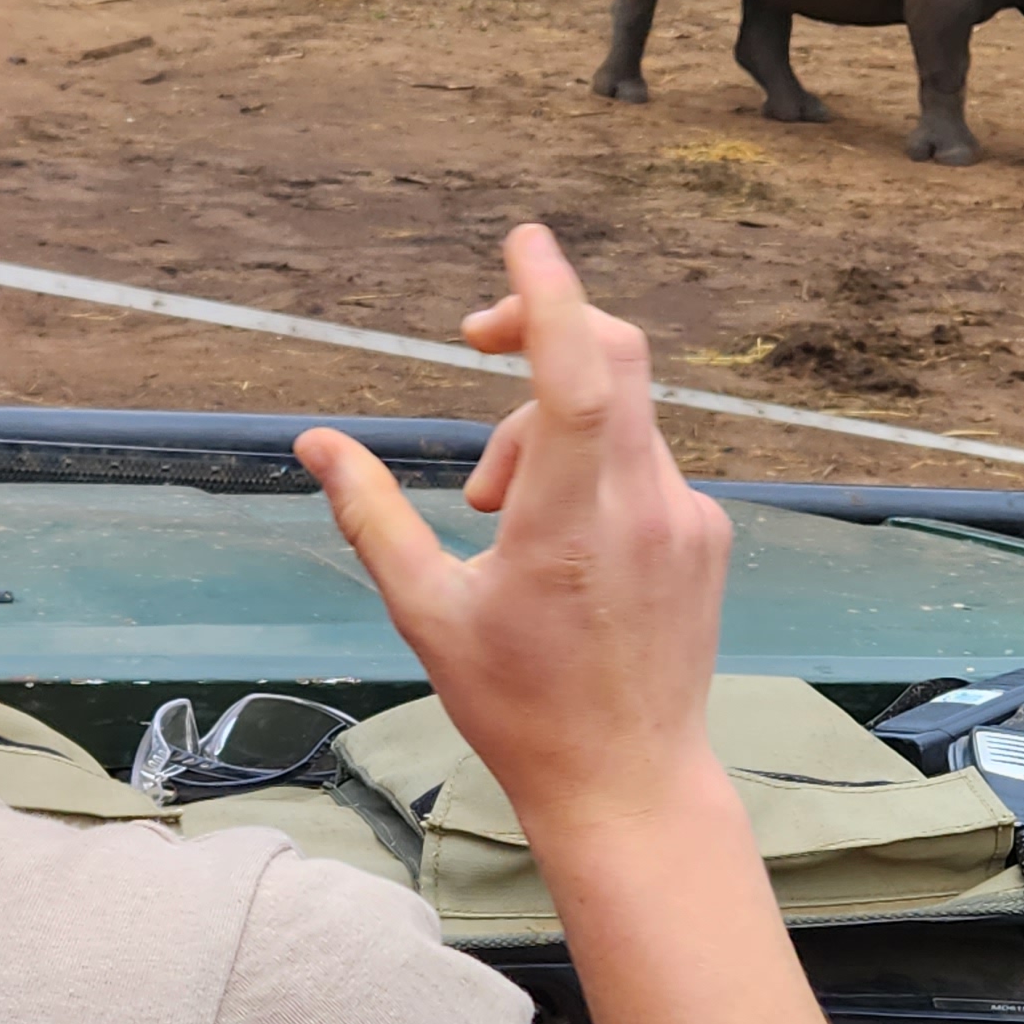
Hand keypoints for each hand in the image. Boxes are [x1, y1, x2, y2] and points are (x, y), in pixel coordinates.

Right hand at [296, 225, 737, 837]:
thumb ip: (372, 516)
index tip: (524, 241)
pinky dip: (593, 467)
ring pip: (619, 414)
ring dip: (550, 429)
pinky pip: (645, 460)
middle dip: (540, 330)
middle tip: (476, 343)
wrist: (628, 782)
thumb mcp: (426, 613)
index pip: (578, 375)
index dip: (550, 298)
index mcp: (572, 525)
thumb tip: (316, 445)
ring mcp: (687, 519)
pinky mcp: (707, 535)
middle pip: (611, 359)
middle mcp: (644, 508)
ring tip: (499, 516)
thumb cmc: (518, 709)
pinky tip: (559, 543)